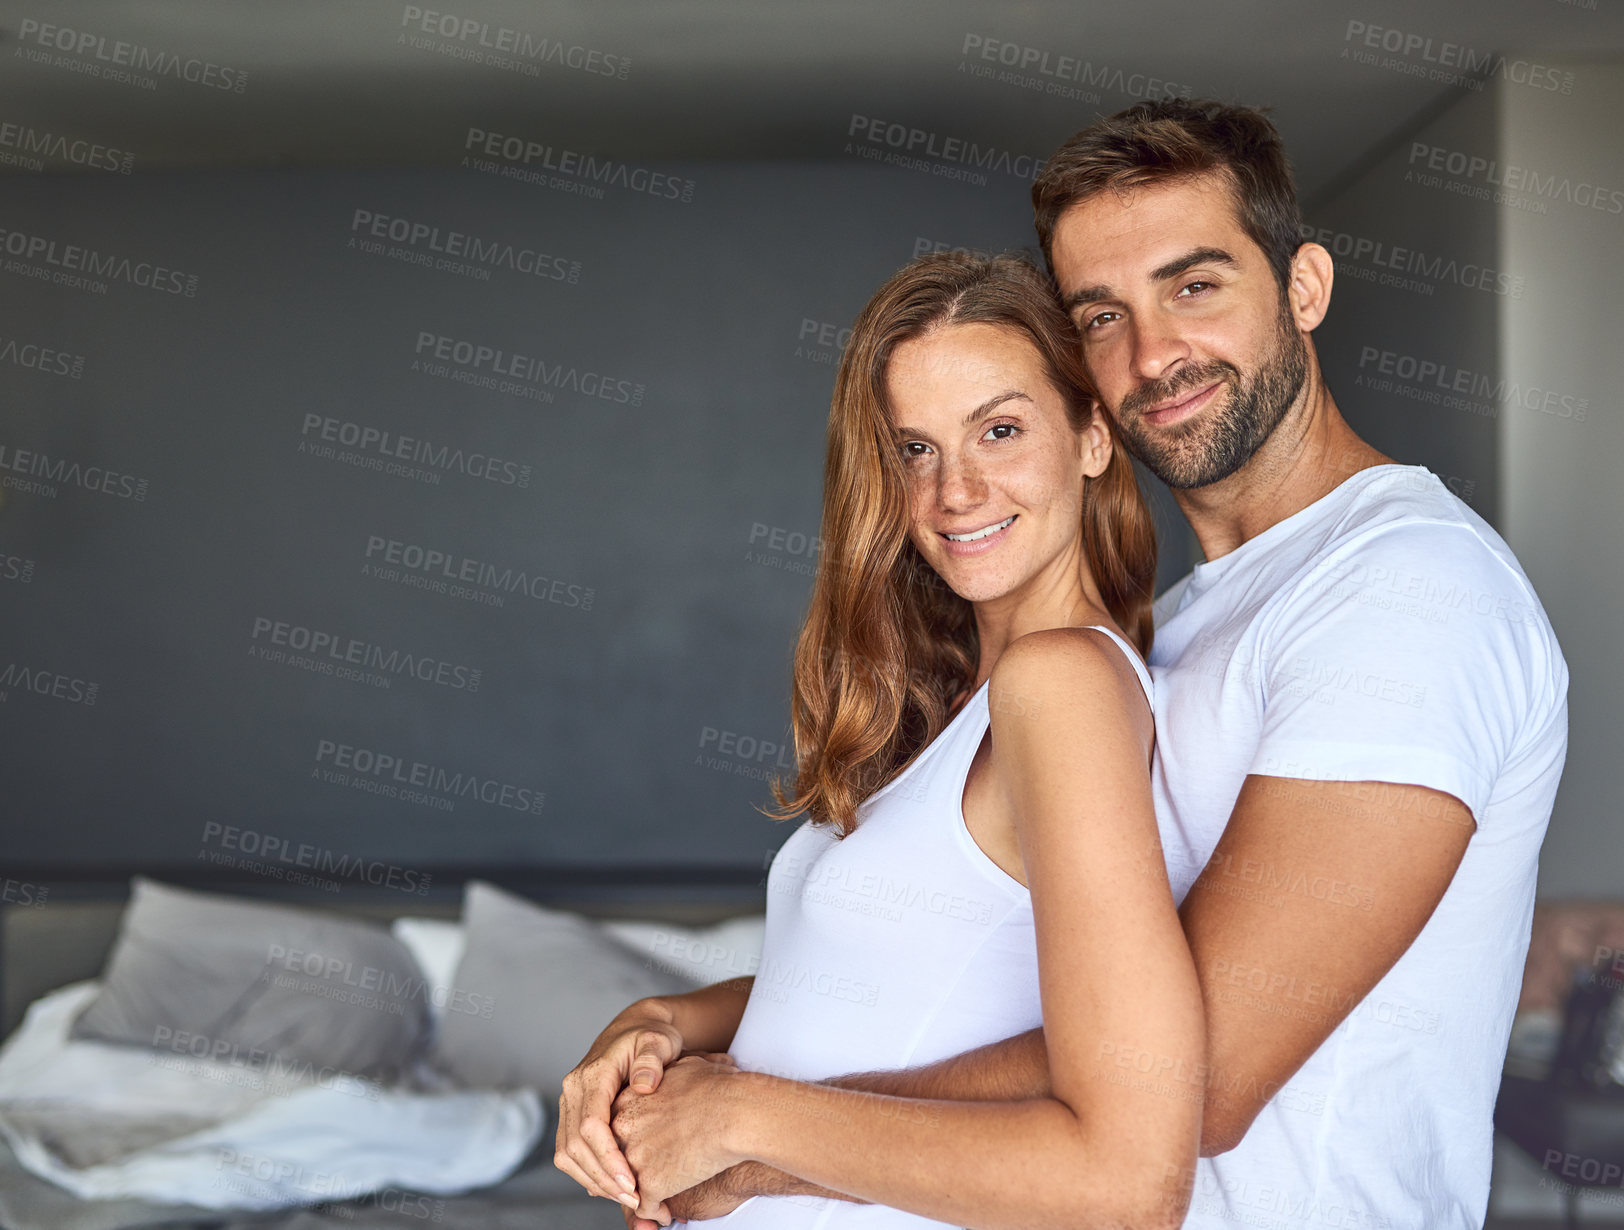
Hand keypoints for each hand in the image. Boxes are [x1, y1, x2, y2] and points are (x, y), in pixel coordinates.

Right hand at [555, 1007, 684, 1207]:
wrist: (636, 1030)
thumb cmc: (651, 1037)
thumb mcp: (658, 1041)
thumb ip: (651, 1060)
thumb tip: (643, 1085)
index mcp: (592, 1075)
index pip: (591, 1126)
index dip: (609, 1158)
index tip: (632, 1183)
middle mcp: (573, 1090)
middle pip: (575, 1146)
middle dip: (602, 1178)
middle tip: (634, 1200)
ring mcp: (569, 1103)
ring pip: (566, 1154)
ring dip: (593, 1180)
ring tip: (626, 1198)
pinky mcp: (572, 1115)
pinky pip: (569, 1152)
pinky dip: (587, 1173)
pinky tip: (613, 1185)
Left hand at [612, 1055, 746, 1219]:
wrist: (735, 1112)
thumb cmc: (720, 1087)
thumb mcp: (683, 1069)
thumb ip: (664, 1078)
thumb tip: (669, 1077)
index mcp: (628, 1100)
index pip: (618, 1129)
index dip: (633, 1143)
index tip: (648, 1153)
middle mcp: (622, 1127)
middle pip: (616, 1157)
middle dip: (629, 1172)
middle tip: (645, 1181)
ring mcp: (633, 1156)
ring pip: (627, 1185)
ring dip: (641, 1196)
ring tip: (660, 1204)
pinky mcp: (649, 1182)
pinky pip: (643, 1207)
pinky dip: (655, 1213)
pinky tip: (667, 1214)